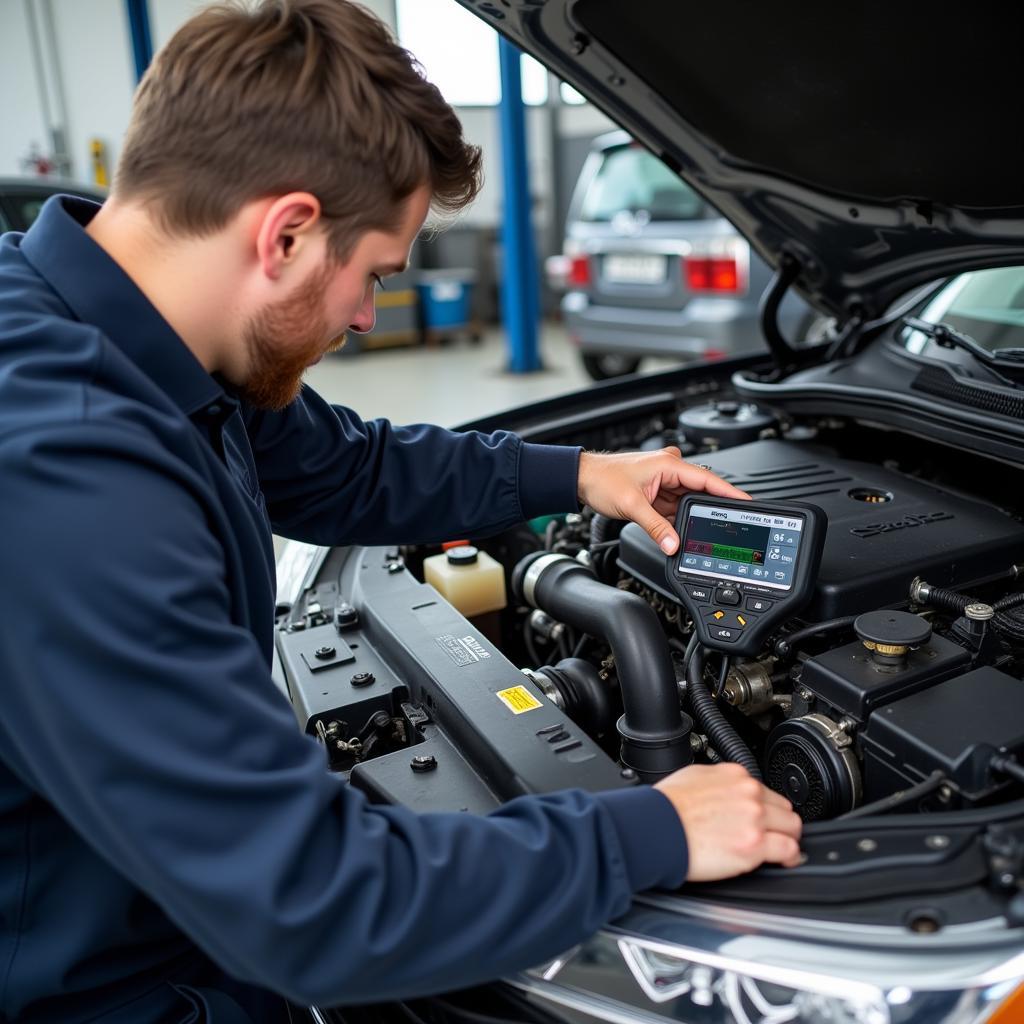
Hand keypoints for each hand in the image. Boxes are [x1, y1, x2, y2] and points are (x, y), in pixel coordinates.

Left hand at [576, 448, 748, 554]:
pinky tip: (677, 529)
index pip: (708, 479)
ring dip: (689, 517)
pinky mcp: (656, 493)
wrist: (581, 479)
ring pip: (687, 503)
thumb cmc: (602, 480)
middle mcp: (670, 470)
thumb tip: (674, 545)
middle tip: (723, 527)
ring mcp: (664, 482)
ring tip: (694, 531)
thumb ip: (656, 528)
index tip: (747, 503)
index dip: (729, 492)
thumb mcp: (632, 506)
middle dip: (708, 510)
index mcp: (669, 464)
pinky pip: (674, 508)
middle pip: (700, 492)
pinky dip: (676, 519)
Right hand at [654, 763, 802, 880]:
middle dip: (779, 822)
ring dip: (787, 837)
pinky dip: (790, 856)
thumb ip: (718, 781)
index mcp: (734, 776)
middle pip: (783, 807)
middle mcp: (748, 793)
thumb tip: (725, 790)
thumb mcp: (694, 776)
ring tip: (781, 848)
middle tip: (773, 834)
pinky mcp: (754, 845)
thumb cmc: (666, 806)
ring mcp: (754, 818)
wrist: (656, 827)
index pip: (763, 790)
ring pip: (792, 827)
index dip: (764, 807)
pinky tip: (785, 860)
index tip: (761, 817)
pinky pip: (789, 849)